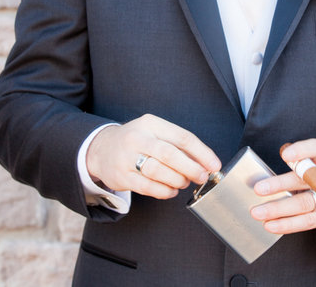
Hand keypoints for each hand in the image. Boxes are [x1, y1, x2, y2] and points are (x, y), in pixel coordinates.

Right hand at [86, 114, 220, 199]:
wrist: (101, 149)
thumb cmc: (138, 141)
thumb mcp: (155, 132)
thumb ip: (178, 145)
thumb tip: (206, 162)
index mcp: (151, 123)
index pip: (182, 137)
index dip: (202, 153)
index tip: (214, 165)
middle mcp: (137, 138)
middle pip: (170, 154)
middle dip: (191, 168)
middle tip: (202, 176)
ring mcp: (126, 157)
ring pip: (159, 171)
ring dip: (177, 180)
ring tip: (183, 182)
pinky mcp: (121, 176)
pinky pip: (148, 187)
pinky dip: (164, 191)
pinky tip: (171, 190)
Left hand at [250, 139, 315, 232]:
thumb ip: (296, 167)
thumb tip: (263, 178)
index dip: (302, 150)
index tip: (285, 155)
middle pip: (305, 179)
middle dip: (279, 184)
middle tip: (259, 189)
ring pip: (304, 203)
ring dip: (278, 209)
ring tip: (258, 212)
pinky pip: (307, 221)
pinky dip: (287, 224)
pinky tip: (271, 225)